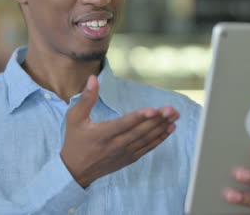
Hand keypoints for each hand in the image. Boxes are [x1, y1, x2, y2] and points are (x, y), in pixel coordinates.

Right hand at [60, 75, 179, 187]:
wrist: (75, 171)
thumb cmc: (75, 141)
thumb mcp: (74, 118)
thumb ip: (86, 98)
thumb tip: (93, 79)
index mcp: (102, 134)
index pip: (124, 124)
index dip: (139, 117)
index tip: (153, 110)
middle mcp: (115, 145)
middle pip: (140, 131)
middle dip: (157, 120)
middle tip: (172, 109)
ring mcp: (124, 153)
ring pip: (146, 139)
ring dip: (162, 128)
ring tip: (175, 116)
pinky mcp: (129, 158)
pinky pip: (147, 148)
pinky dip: (160, 139)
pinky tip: (169, 129)